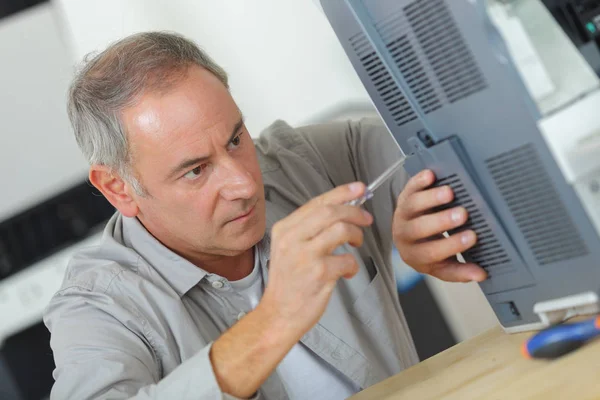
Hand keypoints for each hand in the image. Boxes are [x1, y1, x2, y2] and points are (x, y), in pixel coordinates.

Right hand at [261, 182, 372, 336]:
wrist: (278, 315)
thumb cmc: (288, 283)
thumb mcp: (288, 248)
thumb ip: (310, 229)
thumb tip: (342, 209)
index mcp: (285, 229)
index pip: (317, 202)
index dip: (342, 193)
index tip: (359, 188)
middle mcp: (292, 238)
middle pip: (331, 212)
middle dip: (355, 212)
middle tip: (366, 220)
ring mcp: (305, 255)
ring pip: (341, 230)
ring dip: (356, 236)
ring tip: (355, 245)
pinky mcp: (318, 273)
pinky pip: (347, 260)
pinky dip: (352, 265)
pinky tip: (347, 272)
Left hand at [392, 170, 486, 281]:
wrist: (407, 236)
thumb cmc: (428, 249)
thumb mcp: (442, 265)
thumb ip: (460, 271)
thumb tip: (481, 275)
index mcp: (415, 255)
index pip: (432, 253)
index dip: (452, 245)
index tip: (472, 237)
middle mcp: (405, 235)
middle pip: (419, 229)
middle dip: (441, 221)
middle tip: (462, 214)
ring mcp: (402, 214)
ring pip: (412, 206)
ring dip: (431, 199)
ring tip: (449, 193)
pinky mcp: (404, 197)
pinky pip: (409, 188)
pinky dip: (419, 181)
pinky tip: (431, 176)